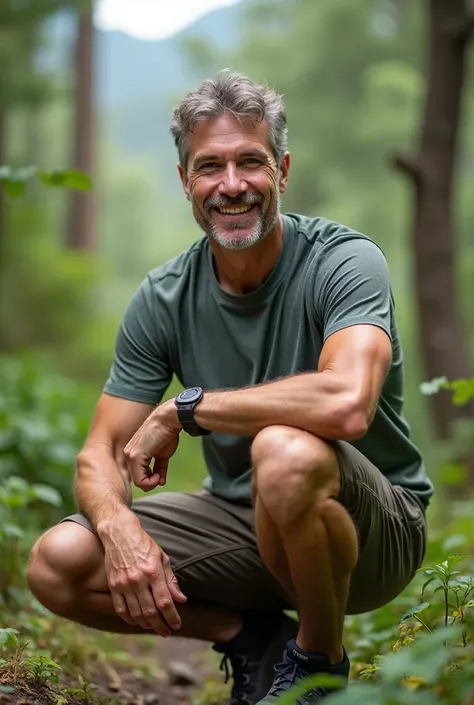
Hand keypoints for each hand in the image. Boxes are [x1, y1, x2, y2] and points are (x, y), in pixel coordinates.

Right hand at [100, 515, 186, 634]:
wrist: (119, 533)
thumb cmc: (144, 544)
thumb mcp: (162, 557)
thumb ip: (171, 580)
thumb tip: (180, 599)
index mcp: (153, 572)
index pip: (165, 602)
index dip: (172, 616)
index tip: (177, 625)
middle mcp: (138, 580)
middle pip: (151, 612)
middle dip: (161, 625)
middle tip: (167, 632)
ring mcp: (124, 584)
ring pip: (136, 614)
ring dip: (147, 625)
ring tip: (154, 628)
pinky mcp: (113, 585)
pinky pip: (121, 609)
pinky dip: (129, 619)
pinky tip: (137, 622)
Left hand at [124, 402, 180, 490]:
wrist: (168, 420)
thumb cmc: (166, 434)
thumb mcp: (162, 455)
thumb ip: (159, 468)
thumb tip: (160, 481)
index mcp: (133, 453)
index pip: (137, 474)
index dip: (150, 480)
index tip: (160, 477)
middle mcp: (128, 454)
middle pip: (137, 479)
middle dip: (151, 482)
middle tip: (160, 478)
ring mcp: (130, 455)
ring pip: (138, 482)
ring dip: (151, 483)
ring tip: (160, 477)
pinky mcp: (135, 456)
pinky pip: (140, 480)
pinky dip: (151, 482)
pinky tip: (158, 477)